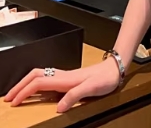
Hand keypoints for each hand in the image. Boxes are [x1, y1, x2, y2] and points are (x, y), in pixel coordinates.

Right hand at [3, 58, 121, 112]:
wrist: (116, 68)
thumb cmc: (105, 79)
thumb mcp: (92, 88)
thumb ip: (75, 96)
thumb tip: (58, 107)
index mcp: (65, 80)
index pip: (38, 83)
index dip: (24, 92)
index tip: (13, 102)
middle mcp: (62, 76)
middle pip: (35, 75)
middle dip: (19, 85)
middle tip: (8, 98)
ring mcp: (65, 76)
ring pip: (40, 75)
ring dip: (26, 83)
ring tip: (17, 94)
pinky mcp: (69, 78)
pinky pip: (46, 78)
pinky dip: (35, 83)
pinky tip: (36, 90)